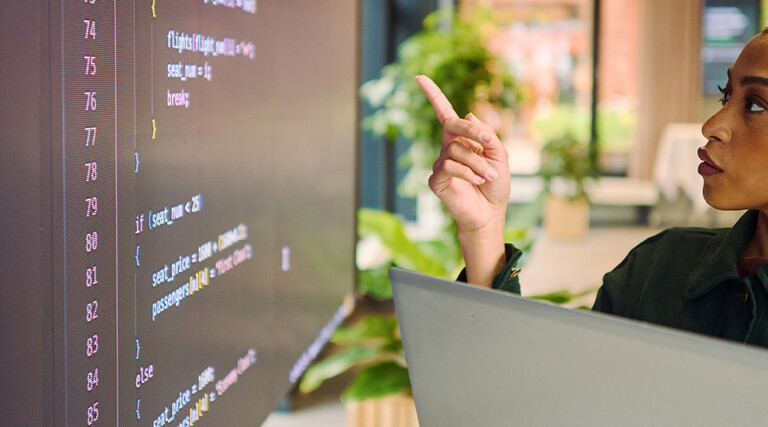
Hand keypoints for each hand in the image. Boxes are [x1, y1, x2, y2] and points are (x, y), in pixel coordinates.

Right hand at [416, 75, 509, 234]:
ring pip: (457, 150)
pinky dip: (468, 173)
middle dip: (470, 131)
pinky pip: (451, 167)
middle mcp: (448, 148)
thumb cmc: (495, 185)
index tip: (420, 77)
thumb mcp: (500, 156)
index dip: (433, 95)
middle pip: (452, 125)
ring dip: (478, 163)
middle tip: (486, 142)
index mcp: (462, 139)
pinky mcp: (436, 180)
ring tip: (488, 176)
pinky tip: (478, 182)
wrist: (490, 213)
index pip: (445, 113)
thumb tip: (468, 115)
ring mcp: (440, 164)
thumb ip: (487, 136)